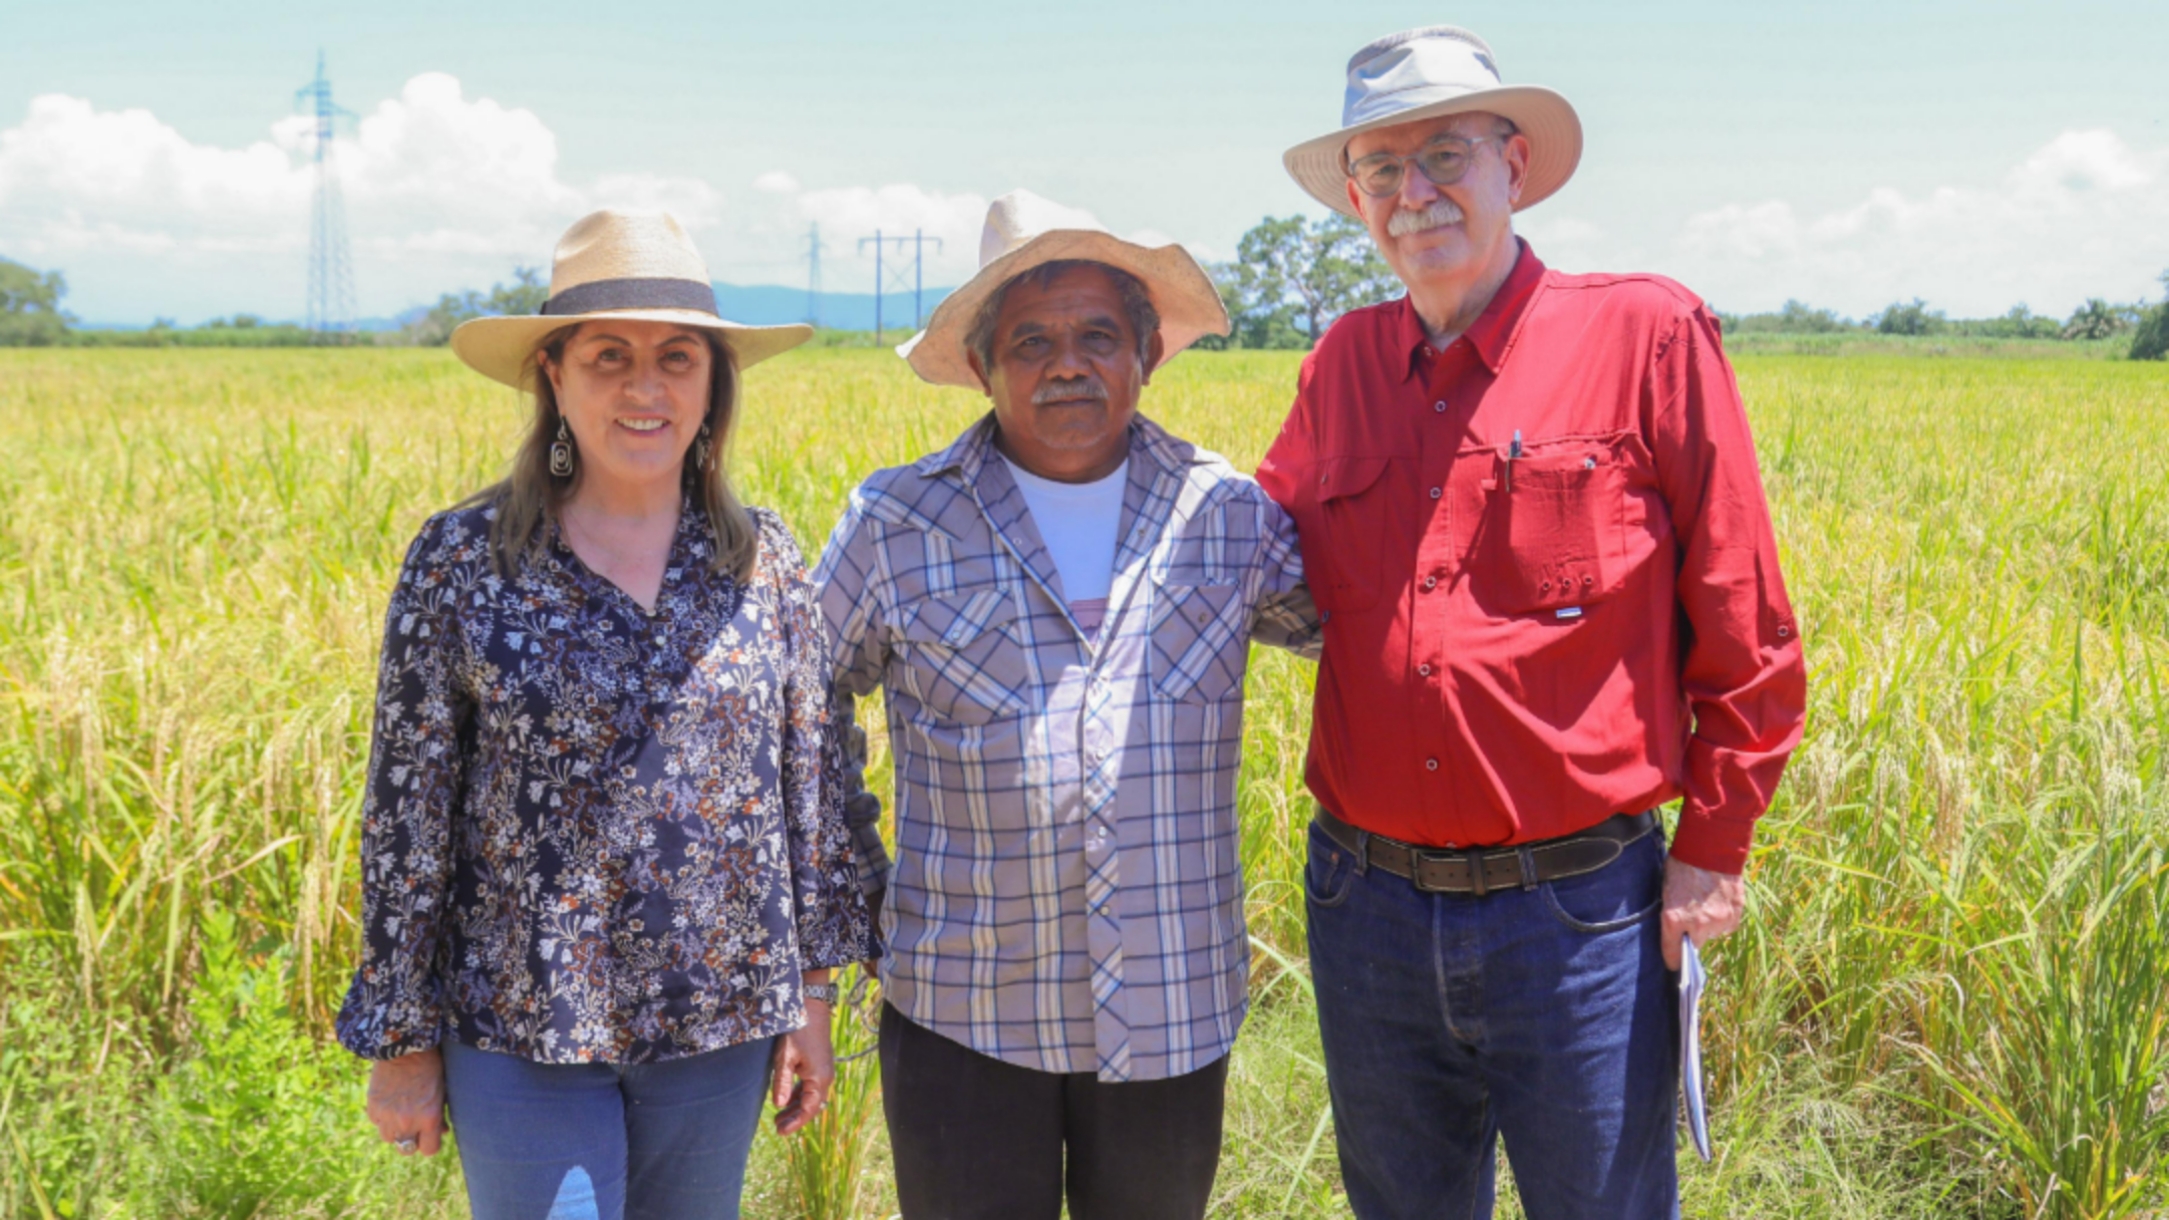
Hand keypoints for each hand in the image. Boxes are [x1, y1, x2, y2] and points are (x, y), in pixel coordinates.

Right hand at [367, 1048, 447, 1155]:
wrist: (404, 1046)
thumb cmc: (430, 1067)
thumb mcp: (442, 1091)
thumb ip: (440, 1116)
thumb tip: (441, 1131)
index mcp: (429, 1118)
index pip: (429, 1150)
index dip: (430, 1143)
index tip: (431, 1135)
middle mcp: (407, 1122)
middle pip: (407, 1149)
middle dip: (412, 1140)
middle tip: (414, 1126)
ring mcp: (387, 1116)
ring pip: (389, 1138)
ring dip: (395, 1129)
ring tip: (401, 1111)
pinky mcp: (373, 1108)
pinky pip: (377, 1123)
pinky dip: (383, 1117)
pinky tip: (390, 1100)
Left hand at [771, 1005, 835, 1135]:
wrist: (812, 1008)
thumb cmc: (798, 1031)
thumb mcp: (786, 1057)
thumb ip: (782, 1082)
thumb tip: (779, 1105)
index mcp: (819, 1079)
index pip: (808, 1110)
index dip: (795, 1123)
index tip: (781, 1132)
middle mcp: (825, 1078)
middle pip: (811, 1106)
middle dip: (795, 1118)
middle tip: (777, 1127)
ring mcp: (824, 1071)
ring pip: (811, 1097)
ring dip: (796, 1107)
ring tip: (779, 1117)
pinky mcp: (819, 1065)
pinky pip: (810, 1086)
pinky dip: (799, 1095)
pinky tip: (787, 1099)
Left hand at [1661, 856, 1744, 970]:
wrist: (1711, 846)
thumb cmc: (1682, 863)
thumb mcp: (1666, 888)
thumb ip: (1670, 913)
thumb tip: (1674, 931)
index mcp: (1673, 918)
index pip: (1671, 953)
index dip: (1672, 960)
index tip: (1673, 965)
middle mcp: (1697, 925)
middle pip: (1693, 945)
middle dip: (1690, 936)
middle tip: (1689, 919)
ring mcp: (1718, 920)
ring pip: (1712, 934)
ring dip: (1708, 925)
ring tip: (1704, 903)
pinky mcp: (1735, 914)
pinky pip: (1727, 925)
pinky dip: (1723, 918)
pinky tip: (1718, 901)